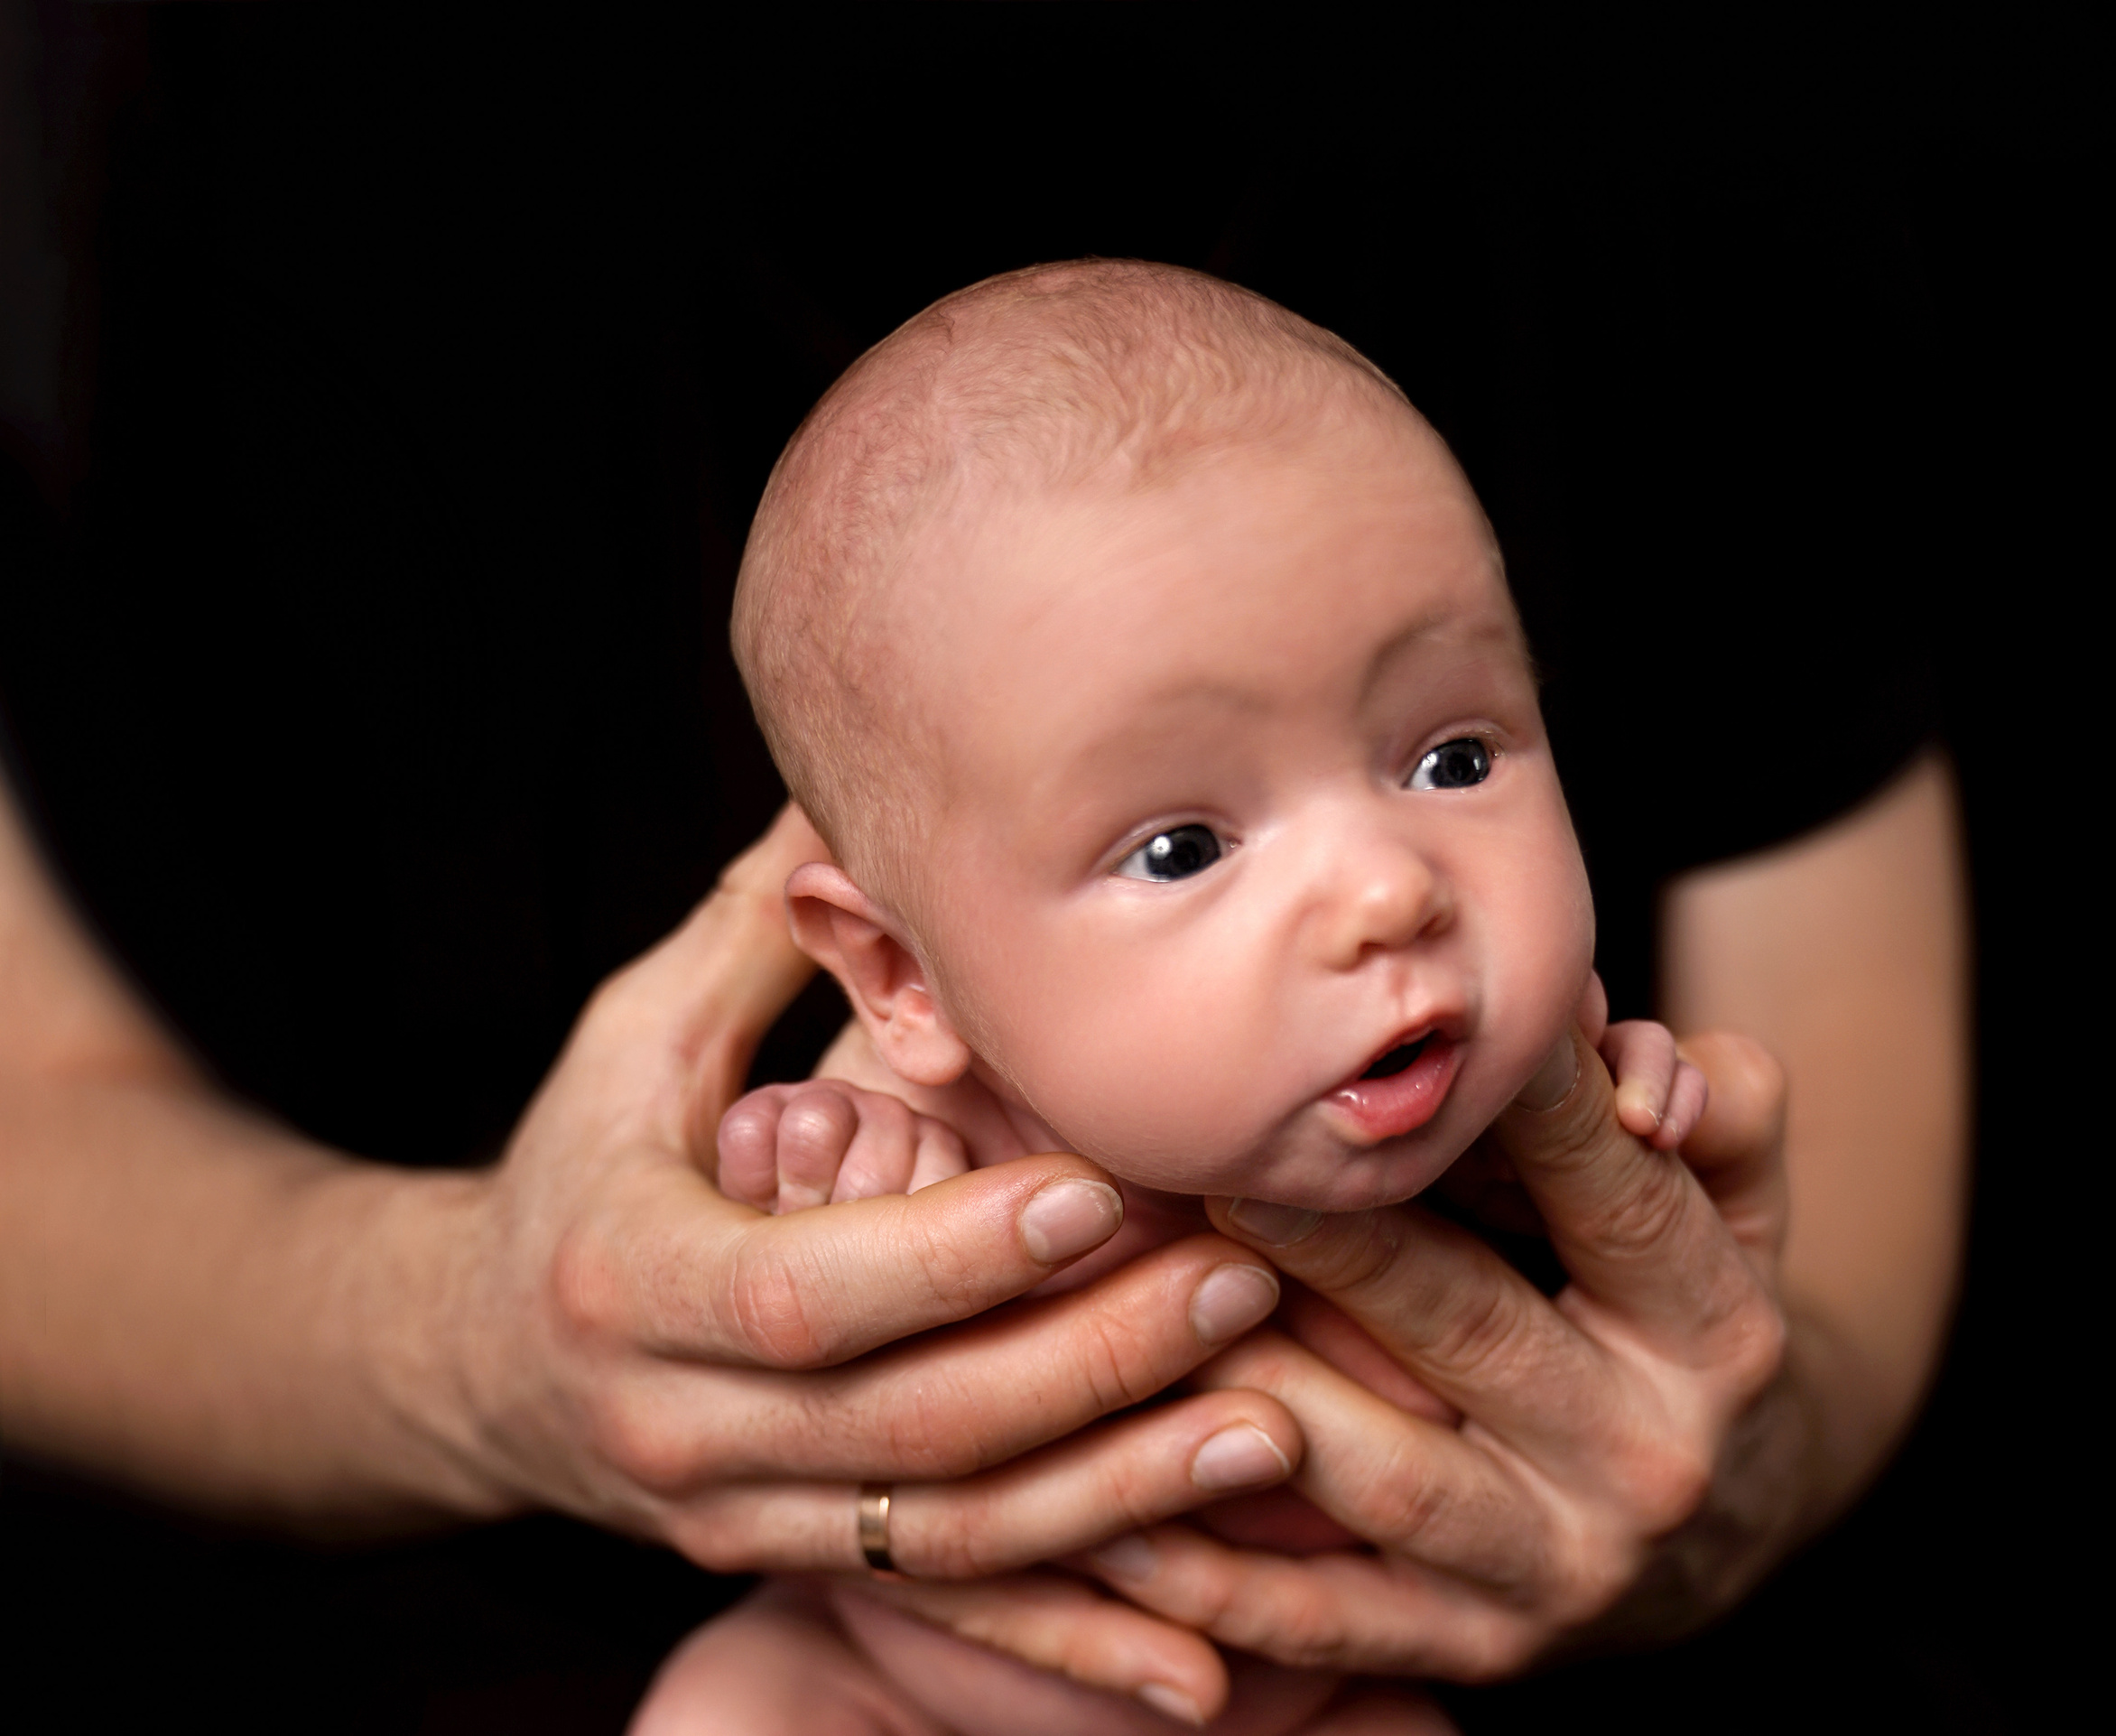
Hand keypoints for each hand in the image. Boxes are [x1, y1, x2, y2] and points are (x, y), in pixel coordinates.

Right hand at [415, 807, 1304, 1578]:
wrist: (481, 1361)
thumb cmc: (578, 1171)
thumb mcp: (626, 1044)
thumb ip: (744, 940)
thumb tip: (842, 793)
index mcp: (635, 1283)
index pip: (807, 1294)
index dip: (954, 1256)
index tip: (1101, 1193)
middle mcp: (678, 1429)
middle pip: (906, 1426)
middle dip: (1086, 1362)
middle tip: (1242, 1281)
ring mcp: (739, 1519)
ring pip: (948, 1538)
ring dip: (1118, 1496)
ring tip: (1273, 1426)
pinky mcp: (794, 1564)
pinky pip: (948, 1617)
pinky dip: (1075, 1650)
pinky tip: (1204, 1672)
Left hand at [1074, 1021, 1796, 1678]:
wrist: (1727, 1529)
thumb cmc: (1678, 1301)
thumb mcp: (1737, 1204)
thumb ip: (1704, 1102)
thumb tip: (1617, 1042)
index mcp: (1715, 1327)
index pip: (1617, 1198)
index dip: (1526, 1105)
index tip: (1409, 1022)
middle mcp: (1649, 1454)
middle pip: (1475, 1327)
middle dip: (1338, 1242)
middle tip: (1218, 1163)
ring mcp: (1557, 1565)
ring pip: (1387, 1475)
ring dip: (1256, 1387)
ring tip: (1139, 1309)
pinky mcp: (1472, 1649)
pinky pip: (1322, 1619)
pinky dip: (1212, 1579)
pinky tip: (1112, 1516)